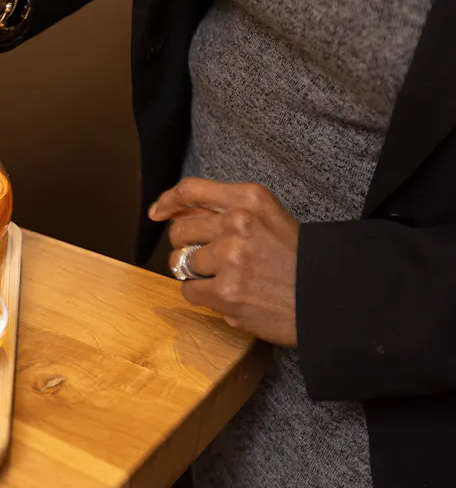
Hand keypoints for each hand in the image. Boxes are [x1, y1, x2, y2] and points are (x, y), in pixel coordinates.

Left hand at [149, 177, 300, 346]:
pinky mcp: (226, 292)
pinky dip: (203, 296)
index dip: (168, 201)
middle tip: (209, 260)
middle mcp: (238, 223)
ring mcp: (231, 259)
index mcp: (250, 199)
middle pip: (179, 231)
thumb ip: (227, 210)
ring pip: (181, 263)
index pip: (192, 190)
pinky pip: (189, 291)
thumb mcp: (269, 217)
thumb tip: (175, 213)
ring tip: (226, 279)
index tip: (157, 212)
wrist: (329, 297)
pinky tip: (228, 295)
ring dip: (197, 275)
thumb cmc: (298, 259)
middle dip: (186, 247)